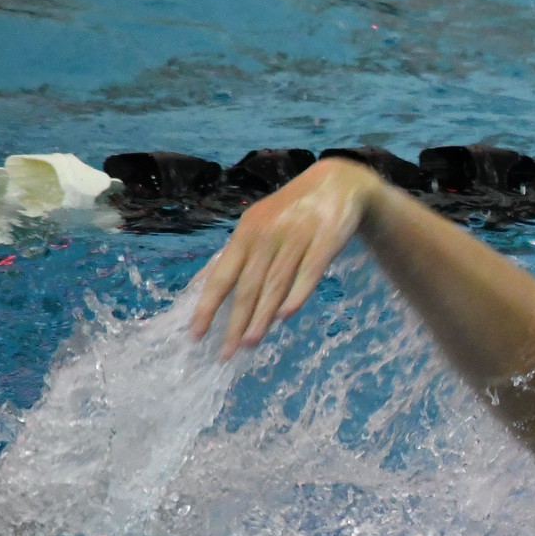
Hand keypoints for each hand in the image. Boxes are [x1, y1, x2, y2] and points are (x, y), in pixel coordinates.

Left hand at [190, 157, 378, 358]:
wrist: (337, 183)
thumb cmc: (291, 213)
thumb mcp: (258, 226)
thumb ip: (236, 255)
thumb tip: (203, 286)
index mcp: (245, 233)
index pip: (222, 276)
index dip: (208, 306)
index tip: (197, 334)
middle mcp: (266, 235)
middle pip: (248, 285)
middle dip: (235, 321)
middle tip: (227, 352)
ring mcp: (296, 237)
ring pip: (275, 283)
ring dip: (261, 316)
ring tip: (250, 343)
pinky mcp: (325, 240)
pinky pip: (309, 271)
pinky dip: (297, 294)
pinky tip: (286, 315)